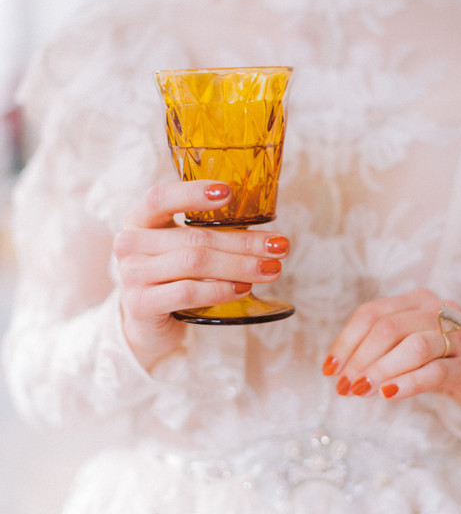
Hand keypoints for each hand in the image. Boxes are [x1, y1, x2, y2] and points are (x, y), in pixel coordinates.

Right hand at [113, 180, 289, 369]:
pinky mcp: (141, 304)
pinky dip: (220, 290)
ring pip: (195, 263)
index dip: (193, 193)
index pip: (160, 198)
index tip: (229, 192)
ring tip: (271, 269)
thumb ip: (211, 233)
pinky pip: (188, 292)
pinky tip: (243, 288)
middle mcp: (129, 243)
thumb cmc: (173, 275)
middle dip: (243, 242)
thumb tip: (269, 237)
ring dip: (240, 266)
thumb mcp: (183, 247)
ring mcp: (132, 275)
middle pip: (194, 237)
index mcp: (140, 219)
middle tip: (279, 246)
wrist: (147, 321)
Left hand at [322, 288, 460, 420]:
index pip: (372, 314)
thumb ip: (378, 349)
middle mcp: (438, 310)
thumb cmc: (438, 359)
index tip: (329, 369)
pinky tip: (388, 394)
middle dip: (359, 358)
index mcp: (416, 300)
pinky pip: (435, 372)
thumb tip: (339, 371)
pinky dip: (407, 383)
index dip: (346, 341)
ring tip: (361, 390)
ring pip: (412, 346)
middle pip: (389, 328)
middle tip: (344, 385)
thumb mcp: (407, 345)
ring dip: (380, 370)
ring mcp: (458, 336)